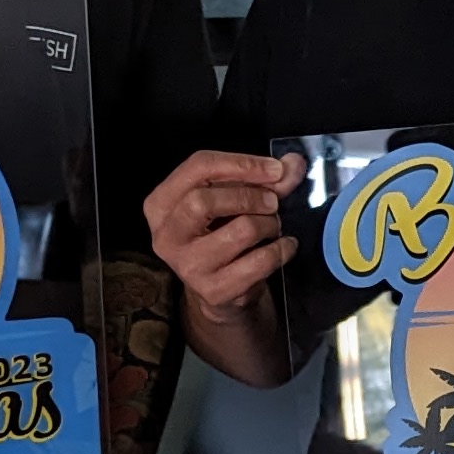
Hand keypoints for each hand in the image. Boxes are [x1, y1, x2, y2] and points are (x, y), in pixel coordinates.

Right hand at [144, 149, 302, 327]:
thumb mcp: (233, 200)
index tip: (275, 169)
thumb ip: (263, 179)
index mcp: (161, 204)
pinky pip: (259, 261)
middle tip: (273, 202)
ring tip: (273, 226)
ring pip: (239, 230)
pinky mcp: (214, 290)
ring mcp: (188, 266)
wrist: (218, 289)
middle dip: (249, 196)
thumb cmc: (220, 233)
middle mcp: (166, 235)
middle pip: (204, 200)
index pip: (198, 167)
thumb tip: (293, 163)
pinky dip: (281, 249)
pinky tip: (285, 246)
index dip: (241, 163)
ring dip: (268, 224)